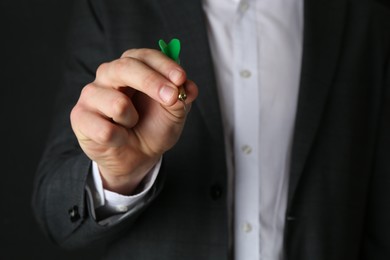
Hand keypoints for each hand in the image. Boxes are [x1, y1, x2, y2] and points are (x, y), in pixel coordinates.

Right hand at [70, 48, 197, 194]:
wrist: (137, 157)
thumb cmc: (153, 127)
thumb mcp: (174, 113)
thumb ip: (182, 97)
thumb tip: (189, 88)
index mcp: (131, 66)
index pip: (145, 56)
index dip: (164, 66)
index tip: (181, 79)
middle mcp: (108, 74)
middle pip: (125, 67)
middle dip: (152, 83)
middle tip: (172, 98)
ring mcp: (91, 94)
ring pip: (117, 103)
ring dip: (133, 120)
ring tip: (131, 124)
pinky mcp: (80, 117)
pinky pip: (105, 130)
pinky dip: (120, 139)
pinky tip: (118, 138)